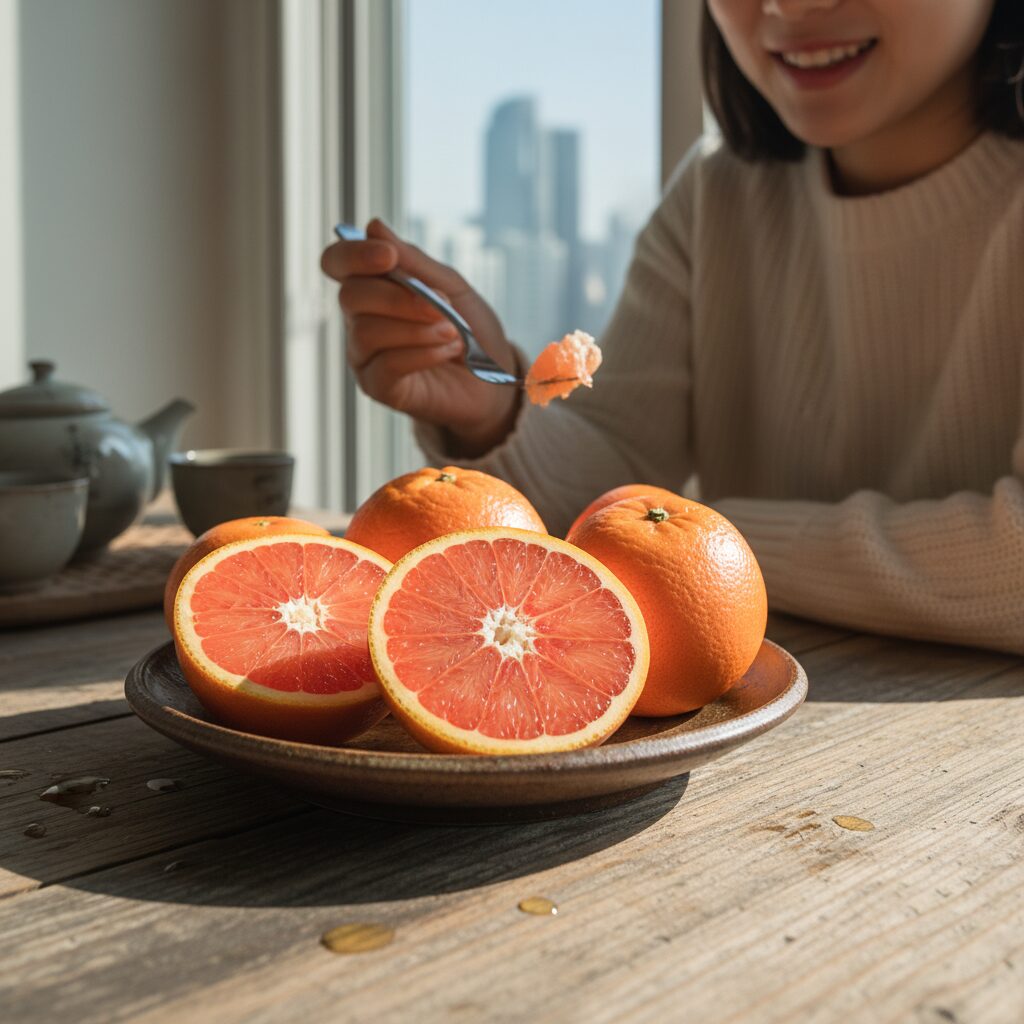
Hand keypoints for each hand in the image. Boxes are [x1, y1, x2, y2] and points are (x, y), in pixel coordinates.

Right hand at [320, 219, 519, 452]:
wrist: (494, 381)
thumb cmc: (471, 330)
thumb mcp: (451, 287)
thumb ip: (414, 262)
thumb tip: (373, 226)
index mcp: (372, 287)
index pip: (337, 263)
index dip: (353, 254)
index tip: (388, 256)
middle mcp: (359, 320)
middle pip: (350, 296)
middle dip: (399, 298)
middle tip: (442, 307)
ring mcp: (364, 356)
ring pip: (367, 331)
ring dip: (416, 328)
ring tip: (453, 333)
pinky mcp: (377, 387)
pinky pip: (386, 364)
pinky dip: (422, 353)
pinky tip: (446, 351)